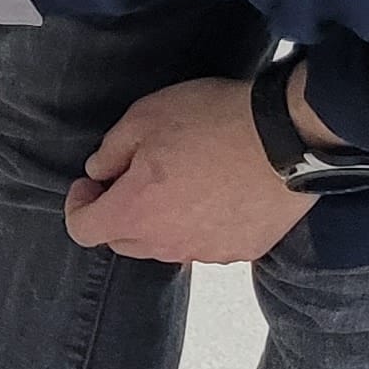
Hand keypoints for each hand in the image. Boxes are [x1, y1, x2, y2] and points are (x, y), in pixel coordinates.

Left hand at [65, 77, 316, 265]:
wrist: (290, 137)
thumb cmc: (214, 121)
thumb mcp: (146, 117)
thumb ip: (110, 150)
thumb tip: (99, 172)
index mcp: (135, 212)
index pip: (83, 230)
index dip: (79, 205)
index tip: (92, 181)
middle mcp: (166, 244)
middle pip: (123, 241)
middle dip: (118, 212)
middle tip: (132, 177)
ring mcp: (207, 252)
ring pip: (165, 245)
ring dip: (160, 221)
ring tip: (180, 183)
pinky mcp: (242, 251)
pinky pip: (206, 244)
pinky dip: (201, 226)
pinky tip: (217, 194)